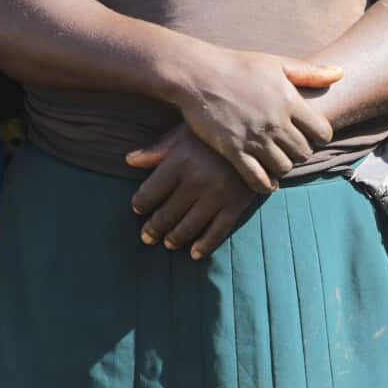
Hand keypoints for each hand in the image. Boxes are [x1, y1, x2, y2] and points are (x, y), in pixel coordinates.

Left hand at [127, 126, 256, 259]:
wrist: (258, 137)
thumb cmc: (215, 135)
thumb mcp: (185, 134)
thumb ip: (158, 150)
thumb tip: (129, 161)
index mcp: (179, 162)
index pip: (149, 192)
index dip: (140, 204)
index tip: (138, 209)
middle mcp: (196, 181)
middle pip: (166, 213)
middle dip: (153, 228)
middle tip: (146, 237)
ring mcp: (217, 195)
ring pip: (189, 226)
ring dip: (175, 239)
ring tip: (168, 243)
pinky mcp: (236, 205)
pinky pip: (217, 231)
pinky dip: (204, 245)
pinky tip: (194, 253)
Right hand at [175, 51, 342, 192]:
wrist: (197, 75)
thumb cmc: (238, 66)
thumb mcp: (276, 63)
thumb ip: (310, 72)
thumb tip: (341, 72)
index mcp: (289, 100)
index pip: (323, 133)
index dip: (320, 136)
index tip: (311, 134)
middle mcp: (275, 122)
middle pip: (304, 153)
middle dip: (301, 152)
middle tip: (292, 147)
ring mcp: (254, 138)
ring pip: (284, 167)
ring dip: (283, 166)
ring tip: (277, 159)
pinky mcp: (234, 151)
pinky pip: (258, 179)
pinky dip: (266, 184)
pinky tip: (267, 181)